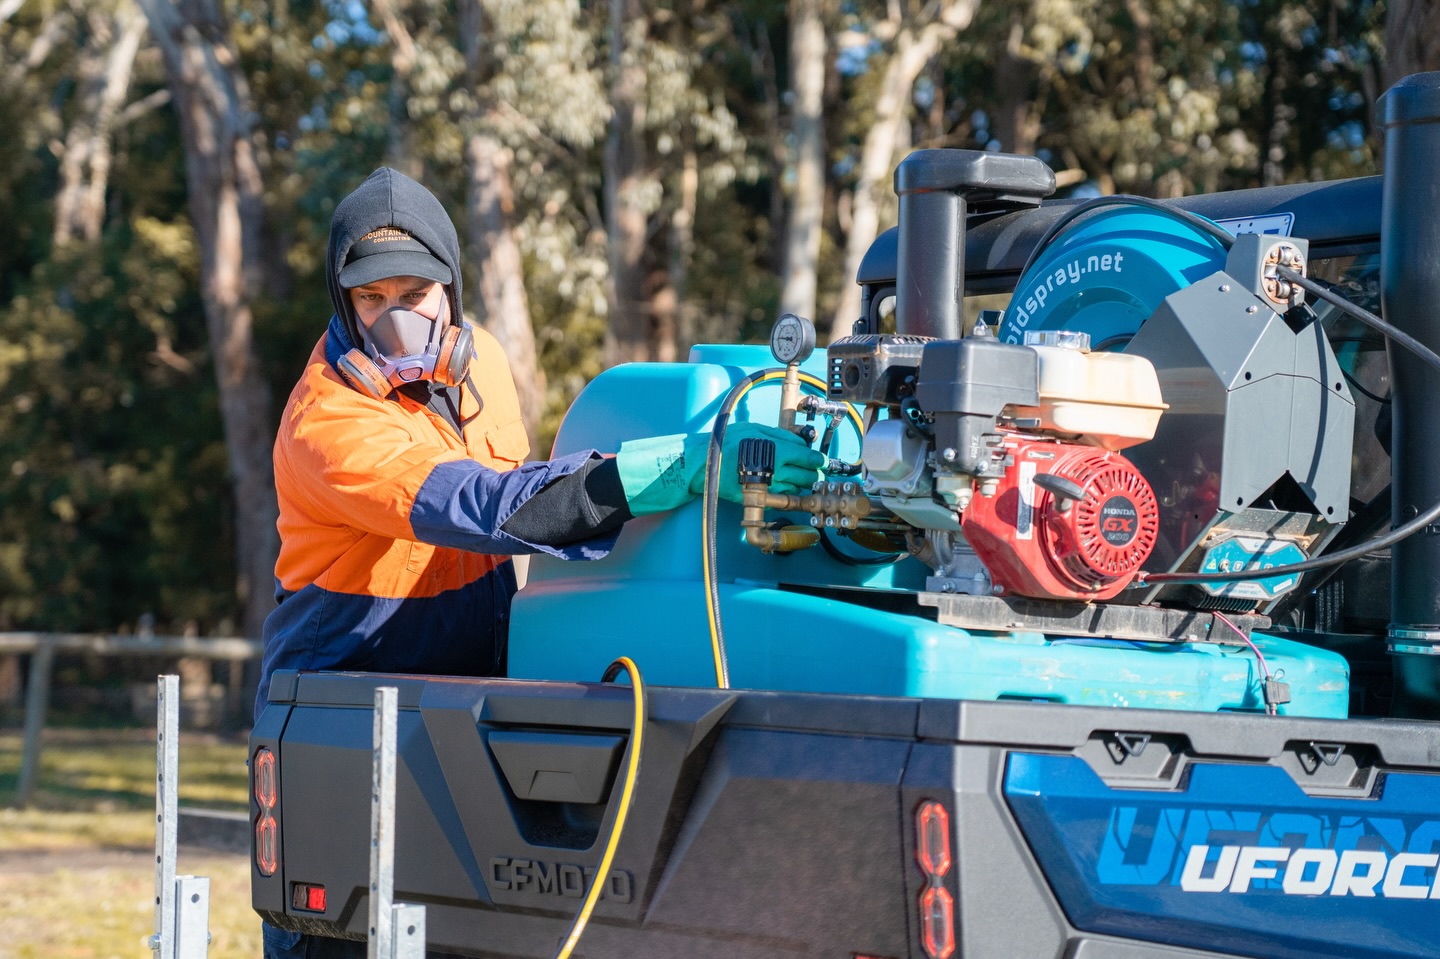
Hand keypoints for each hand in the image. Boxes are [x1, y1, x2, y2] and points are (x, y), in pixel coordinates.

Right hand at [615, 423, 824, 515]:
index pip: (810, 458)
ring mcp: (769, 487)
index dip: (819, 460)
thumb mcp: (755, 428)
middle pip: (809, 476)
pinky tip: (781, 486)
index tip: (822, 461)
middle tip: (814, 471)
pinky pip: (782, 499)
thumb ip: (781, 434)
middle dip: (814, 474)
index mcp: (777, 449)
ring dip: (801, 484)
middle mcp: (776, 470)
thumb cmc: (727, 443)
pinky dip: (786, 494)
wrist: (705, 465)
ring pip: (798, 490)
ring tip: (797, 477)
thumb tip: (801, 440)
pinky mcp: (760, 499)